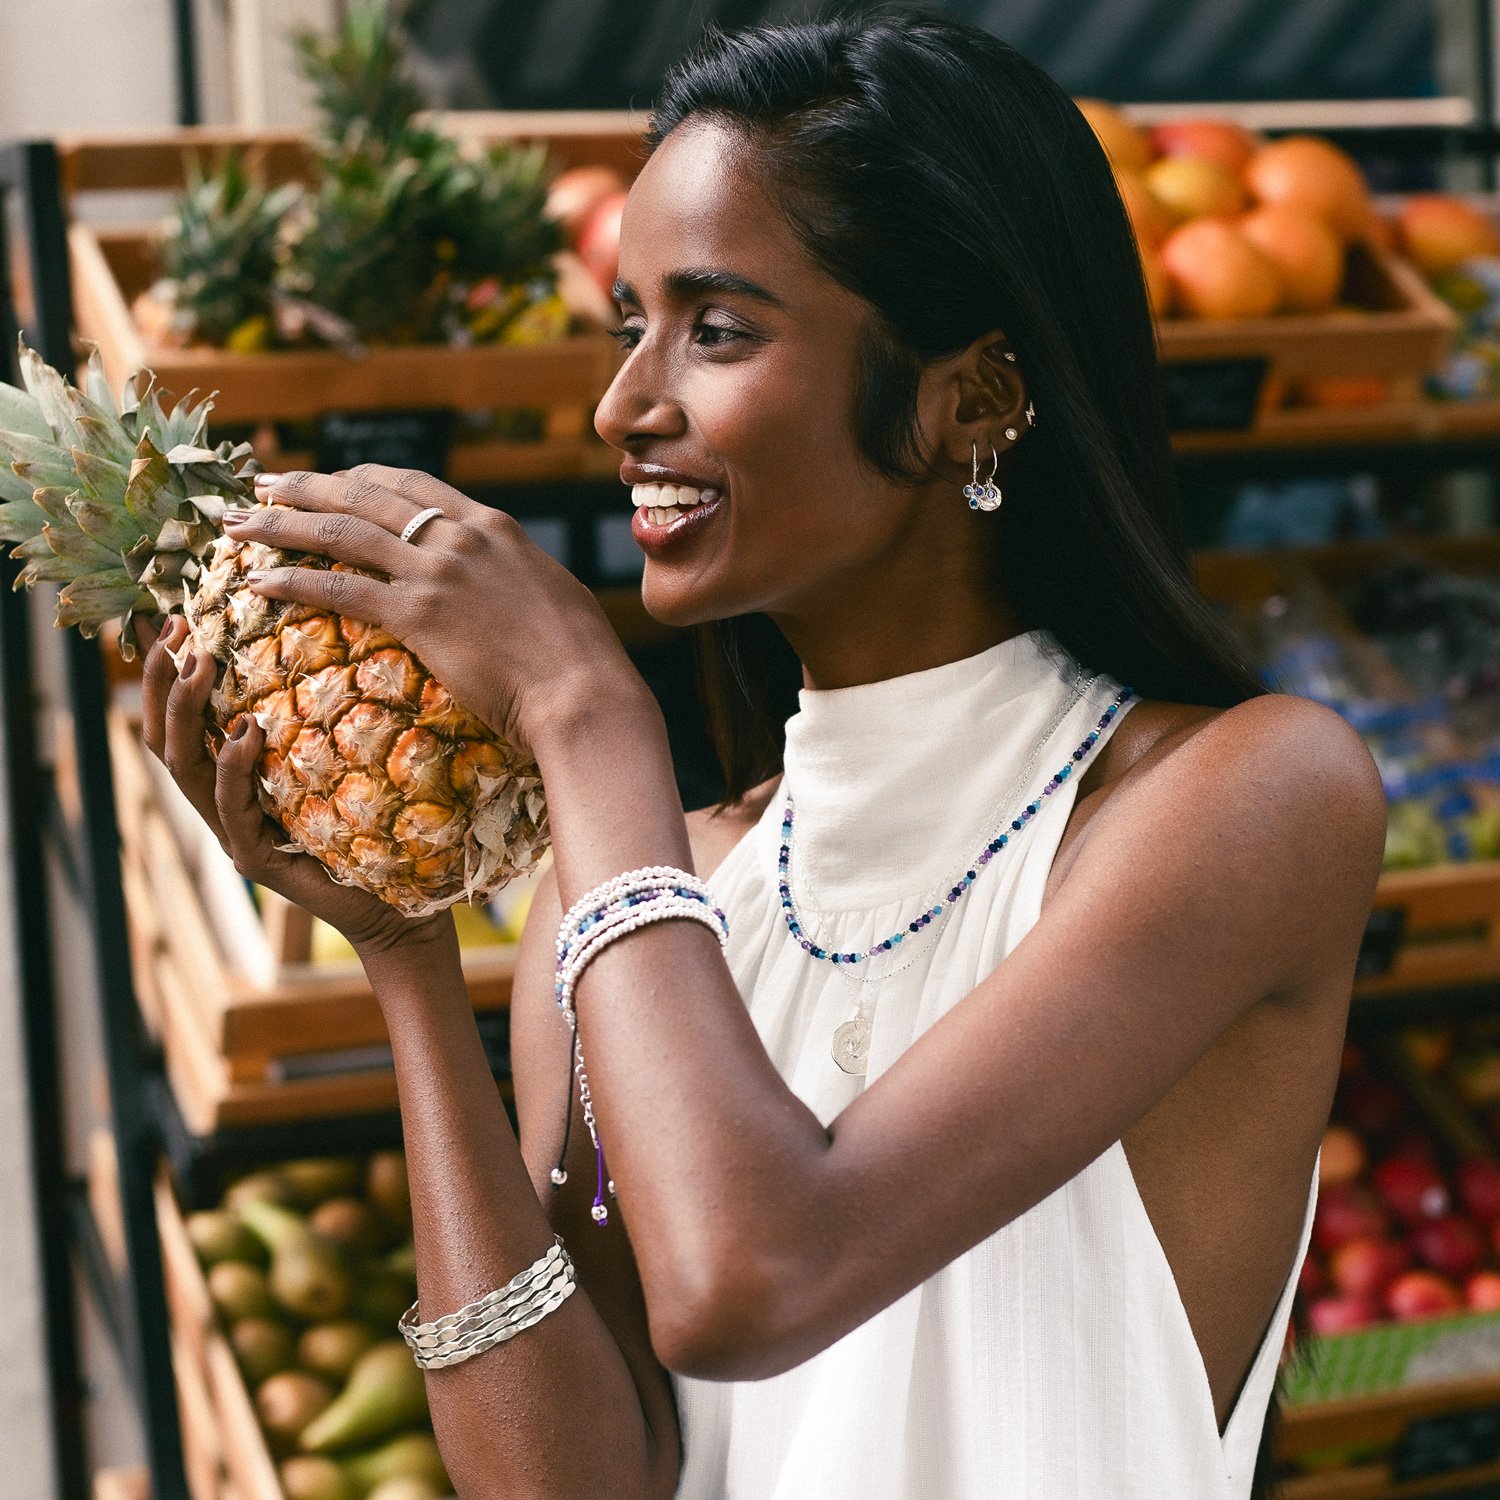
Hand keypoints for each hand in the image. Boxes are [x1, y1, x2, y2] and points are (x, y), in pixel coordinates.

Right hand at [138, 614, 450, 957]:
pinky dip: (233, 766)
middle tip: (172, 627)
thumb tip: (322, 643)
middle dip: (160, 679)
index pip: (180, 715)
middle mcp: (222, 801)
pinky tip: (243, 731)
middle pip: (164, 734)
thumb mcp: (338, 759)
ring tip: (197, 662)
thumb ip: (316, 717)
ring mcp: (234, 832)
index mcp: (232, 776)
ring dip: (187, 710)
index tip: (158, 613)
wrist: (398, 906)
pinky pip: (232, 809)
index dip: (161, 669)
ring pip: (184, 766)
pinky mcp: (258, 860)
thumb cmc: (372, 826)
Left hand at [224, 464, 643, 757]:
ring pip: (340, 533)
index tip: (329, 480)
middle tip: (262, 483)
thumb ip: (514, 577)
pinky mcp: (419, 615)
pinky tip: (257, 583)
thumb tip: (503, 586)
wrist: (585, 693)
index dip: (359, 477)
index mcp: (493, 526)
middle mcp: (460, 536)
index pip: (412, 483)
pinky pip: (339, 590)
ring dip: (281, 525)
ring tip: (239, 525)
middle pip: (364, 495)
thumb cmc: (581, 659)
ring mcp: (437, 572)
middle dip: (305, 487)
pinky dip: (292, 582)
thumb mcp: (550, 595)